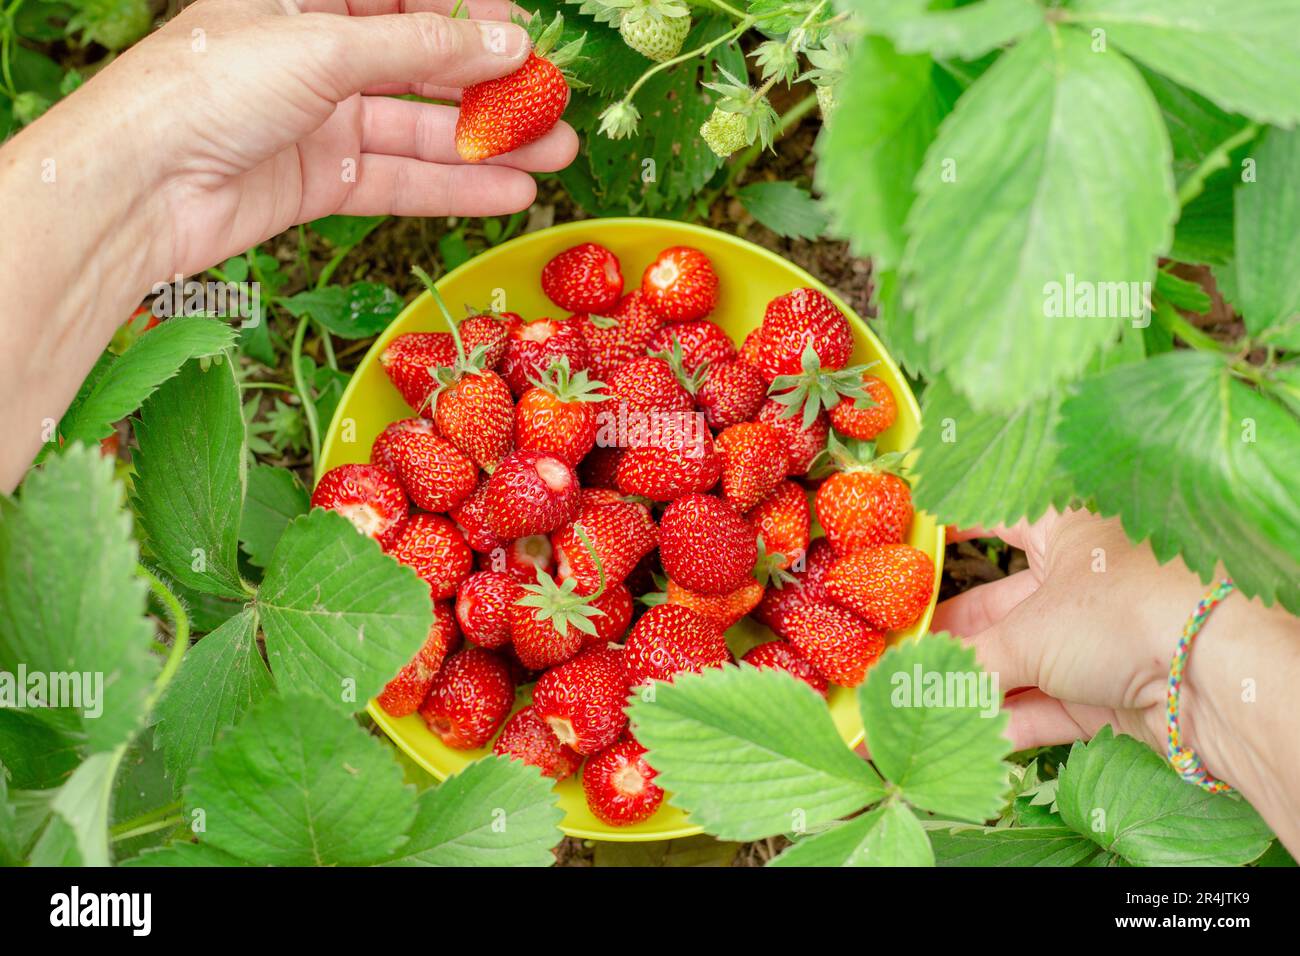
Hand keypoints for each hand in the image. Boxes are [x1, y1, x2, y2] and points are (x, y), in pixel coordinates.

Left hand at [53, 0, 577, 277]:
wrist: (141, 187)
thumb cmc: (213, 86)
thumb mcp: (327, 47)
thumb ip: (425, 48)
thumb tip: (510, 43)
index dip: (467, 15)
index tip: (526, 36)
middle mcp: (318, 55)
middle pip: (422, 66)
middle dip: (491, 87)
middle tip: (554, 106)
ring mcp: (322, 120)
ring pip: (421, 129)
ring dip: (488, 144)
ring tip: (557, 155)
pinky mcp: (322, 180)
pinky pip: (402, 180)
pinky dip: (455, 188)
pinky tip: (510, 193)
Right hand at [936, 509, 1299, 848]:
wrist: (1214, 680)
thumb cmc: (1120, 614)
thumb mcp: (1027, 632)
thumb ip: (969, 660)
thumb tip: (917, 680)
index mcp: (1070, 532)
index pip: (1002, 518)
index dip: (957, 527)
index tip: (915, 541)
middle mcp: (1086, 583)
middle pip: (1001, 607)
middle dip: (951, 636)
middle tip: (901, 653)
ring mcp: (1101, 641)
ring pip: (1021, 661)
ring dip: (972, 686)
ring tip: (917, 705)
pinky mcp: (1113, 694)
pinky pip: (1046, 706)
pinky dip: (1005, 720)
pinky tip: (961, 736)